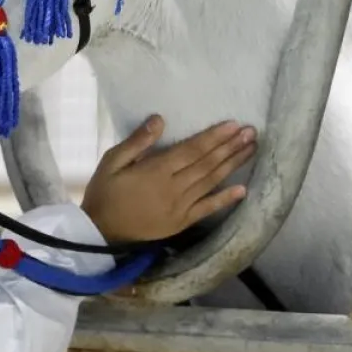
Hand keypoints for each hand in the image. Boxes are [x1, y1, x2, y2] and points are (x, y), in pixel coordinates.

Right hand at [80, 115, 256, 243]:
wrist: (100, 231)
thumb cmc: (104, 192)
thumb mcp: (111, 162)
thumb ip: (137, 142)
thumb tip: (160, 119)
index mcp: (156, 171)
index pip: (192, 150)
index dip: (214, 137)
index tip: (233, 124)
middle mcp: (174, 188)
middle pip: (207, 164)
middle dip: (230, 147)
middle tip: (251, 132)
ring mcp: (180, 207)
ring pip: (211, 182)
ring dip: (232, 165)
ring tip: (250, 150)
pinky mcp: (182, 222)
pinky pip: (207, 209)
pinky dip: (225, 199)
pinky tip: (242, 190)